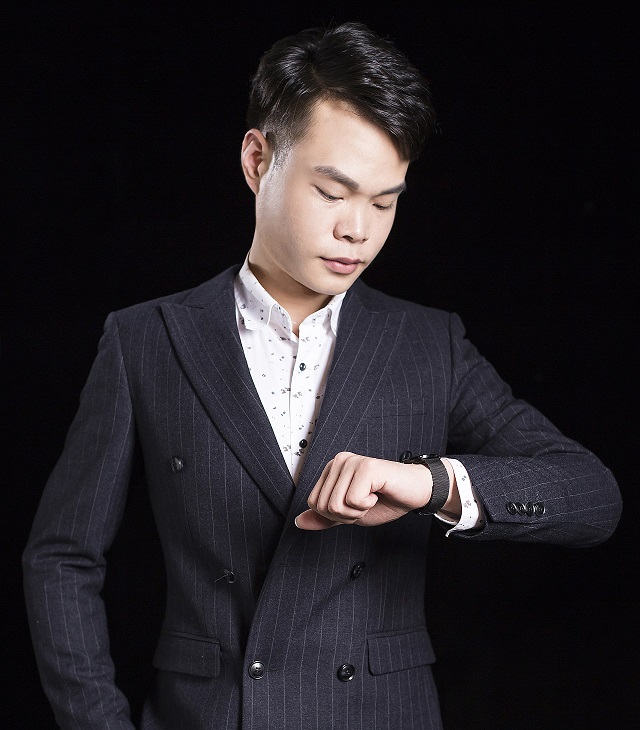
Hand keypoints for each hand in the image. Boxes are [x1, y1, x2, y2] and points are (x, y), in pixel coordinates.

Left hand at [295, 452, 441, 529]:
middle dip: (346, 514)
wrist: (414, 493)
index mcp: (331, 469)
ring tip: (372, 497)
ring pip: (335, 505)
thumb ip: (325, 517)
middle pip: (323, 506)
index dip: (336, 515)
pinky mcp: (366, 467)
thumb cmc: (385, 500)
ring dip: (357, 511)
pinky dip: (367, 505)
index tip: (356, 504)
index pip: (314, 504)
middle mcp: (338, 461)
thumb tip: (298, 522)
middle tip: (366, 502)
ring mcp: (351, 462)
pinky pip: (353, 500)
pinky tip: (378, 493)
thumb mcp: (349, 514)